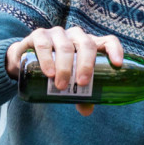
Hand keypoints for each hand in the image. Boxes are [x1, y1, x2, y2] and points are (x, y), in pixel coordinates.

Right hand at [5, 26, 123, 115]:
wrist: (26, 60)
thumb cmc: (57, 69)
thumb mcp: (71, 81)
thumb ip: (80, 95)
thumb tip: (87, 111)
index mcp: (90, 45)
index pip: (108, 41)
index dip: (115, 50)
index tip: (118, 64)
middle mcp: (76, 36)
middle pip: (87, 44)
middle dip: (86, 65)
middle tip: (82, 84)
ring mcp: (58, 34)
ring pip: (65, 46)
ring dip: (65, 67)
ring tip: (62, 85)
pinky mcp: (38, 35)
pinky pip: (44, 44)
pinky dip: (47, 59)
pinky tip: (49, 72)